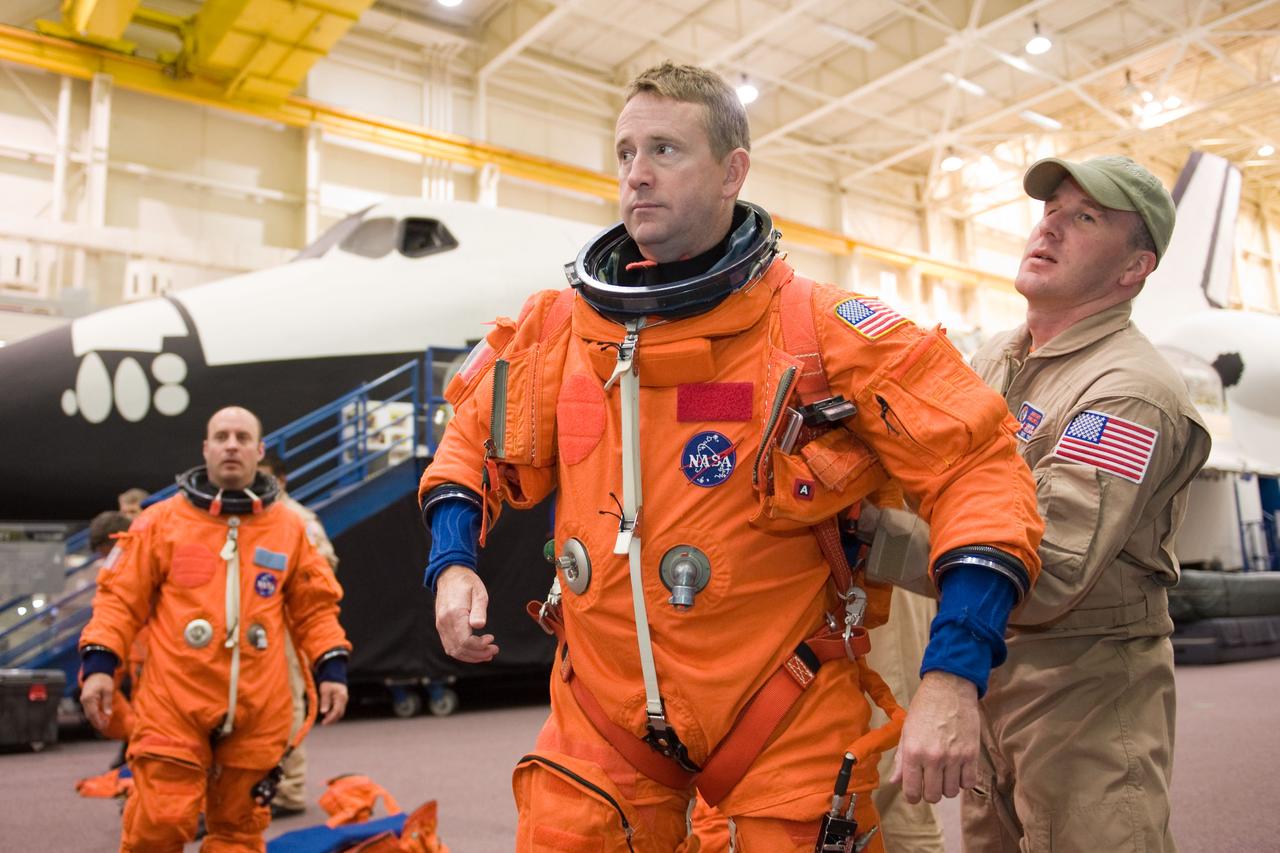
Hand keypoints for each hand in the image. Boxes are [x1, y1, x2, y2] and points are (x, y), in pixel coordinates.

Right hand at [80, 673, 114, 731]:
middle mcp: (84, 700)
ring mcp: (84, 701)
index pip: (93, 713)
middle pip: (90, 715)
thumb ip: (107, 702)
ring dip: (95, 719)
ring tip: (104, 724)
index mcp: (89, 698)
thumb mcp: (108, 690)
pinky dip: (95, 715)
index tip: (104, 726)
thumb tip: (108, 714)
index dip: (99, 721)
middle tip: (105, 728)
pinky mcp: (86, 701)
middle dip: (97, 722)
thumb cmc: (103, 680)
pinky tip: (101, 718)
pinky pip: (89, 710)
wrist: (96, 673)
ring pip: (89, 714)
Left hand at [318, 681, 347, 724]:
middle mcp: (344, 700)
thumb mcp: (325, 691)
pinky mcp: (342, 701)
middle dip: (332, 719)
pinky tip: (327, 714)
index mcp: (340, 697)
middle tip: (324, 723)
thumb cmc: (328, 682)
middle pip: (340, 713)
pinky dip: (334, 713)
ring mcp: (344, 700)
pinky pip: (339, 709)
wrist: (334, 676)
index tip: (324, 722)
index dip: (330, 718)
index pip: (336, 711)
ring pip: (340, 712)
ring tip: (325, 720)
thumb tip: (323, 712)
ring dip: (333, 717)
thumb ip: (325, 701)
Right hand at [434, 566, 498, 662]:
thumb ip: (479, 610)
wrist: (450, 575)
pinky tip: (475, 651)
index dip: (479, 646)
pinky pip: (450, 646)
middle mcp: (444, 622)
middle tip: (493, 651)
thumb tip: (479, 626)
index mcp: (454, 614)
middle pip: (459, 649)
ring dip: (471, 656)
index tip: (491, 639)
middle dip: (478, 654)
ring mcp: (440, 626)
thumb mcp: (479, 593)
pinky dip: (462, 652)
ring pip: (453, 651)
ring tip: (487, 654)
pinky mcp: (441, 627)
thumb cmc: (467, 583)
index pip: (465, 641)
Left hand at [891, 671, 979, 803]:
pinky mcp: (972, 754)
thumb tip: (895, 782)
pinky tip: (958, 770)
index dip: (912, 797)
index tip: (915, 794)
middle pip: (933, 796)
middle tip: (930, 782)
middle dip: (930, 793)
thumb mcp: (906, 731)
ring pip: (951, 792)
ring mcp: (954, 757)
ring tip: (944, 773)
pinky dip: (963, 781)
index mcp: (913, 752)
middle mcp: (933, 758)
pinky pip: (969, 783)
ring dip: (947, 787)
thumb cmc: (924, 708)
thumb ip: (901, 759)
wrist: (949, 689)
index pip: (912, 791)